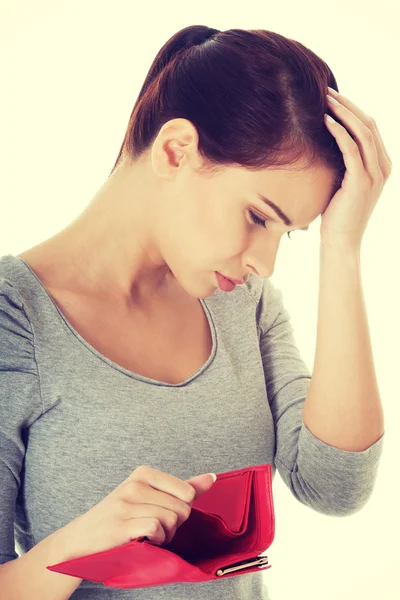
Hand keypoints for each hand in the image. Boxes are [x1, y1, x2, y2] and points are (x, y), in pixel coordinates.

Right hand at [54, 466, 215, 561]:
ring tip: (147, 535)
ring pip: (170, 520)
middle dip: (174, 525)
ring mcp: (126, 503)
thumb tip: (211, 478)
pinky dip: (155, 541)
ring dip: (164, 536)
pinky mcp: (121, 524)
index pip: (188, 491)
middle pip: (182, 508)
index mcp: (143, 472)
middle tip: (154, 528)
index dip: (181, 509)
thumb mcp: (149, 496)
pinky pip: (156, 529)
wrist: (81, 541)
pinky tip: (143, 541)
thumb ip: (182, 488)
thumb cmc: (120, 518)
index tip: (163, 513)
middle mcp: (135, 484)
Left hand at [320, 87, 391, 249]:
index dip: (353, 109)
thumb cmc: (337, 215)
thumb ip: (344, 163)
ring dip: (343, 113)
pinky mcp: (361, 181)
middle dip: (347, 105)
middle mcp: (383, 167)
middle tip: (327, 91)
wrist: (341, 242)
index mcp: (382, 165)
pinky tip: (325, 121)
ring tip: (324, 100)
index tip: (333, 98)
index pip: (370, 128)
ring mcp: (375, 174)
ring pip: (362, 133)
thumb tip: (327, 143)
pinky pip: (351, 149)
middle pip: (368, 125)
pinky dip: (339, 132)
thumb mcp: (344, 183)